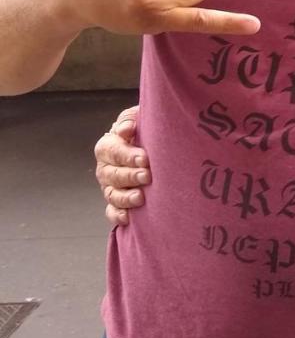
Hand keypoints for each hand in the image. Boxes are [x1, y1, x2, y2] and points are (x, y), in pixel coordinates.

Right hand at [95, 105, 150, 225]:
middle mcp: (105, 168)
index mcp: (107, 146)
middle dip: (130, 176)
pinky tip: (128, 218)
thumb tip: (127, 129)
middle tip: (147, 176)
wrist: (147, 148)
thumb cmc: (142, 131)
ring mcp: (109, 187)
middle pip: (112, 175)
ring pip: (112, 195)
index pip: (113, 151)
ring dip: (124, 198)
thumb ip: (130, 119)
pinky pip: (112, 212)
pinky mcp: (115, 203)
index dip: (128, 156)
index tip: (145, 159)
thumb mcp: (136, 118)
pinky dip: (117, 216)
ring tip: (140, 198)